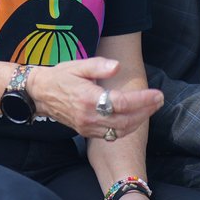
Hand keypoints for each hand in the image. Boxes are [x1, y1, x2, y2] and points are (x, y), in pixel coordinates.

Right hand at [30, 57, 160, 138]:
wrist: (39, 94)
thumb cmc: (61, 76)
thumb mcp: (78, 65)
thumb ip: (99, 66)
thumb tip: (117, 66)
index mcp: (87, 98)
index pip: (122, 103)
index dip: (142, 100)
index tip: (158, 94)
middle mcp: (88, 116)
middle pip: (125, 120)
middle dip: (146, 111)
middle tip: (159, 100)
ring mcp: (86, 127)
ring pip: (120, 130)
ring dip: (139, 121)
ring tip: (152, 108)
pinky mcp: (86, 132)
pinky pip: (111, 134)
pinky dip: (127, 128)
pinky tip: (136, 117)